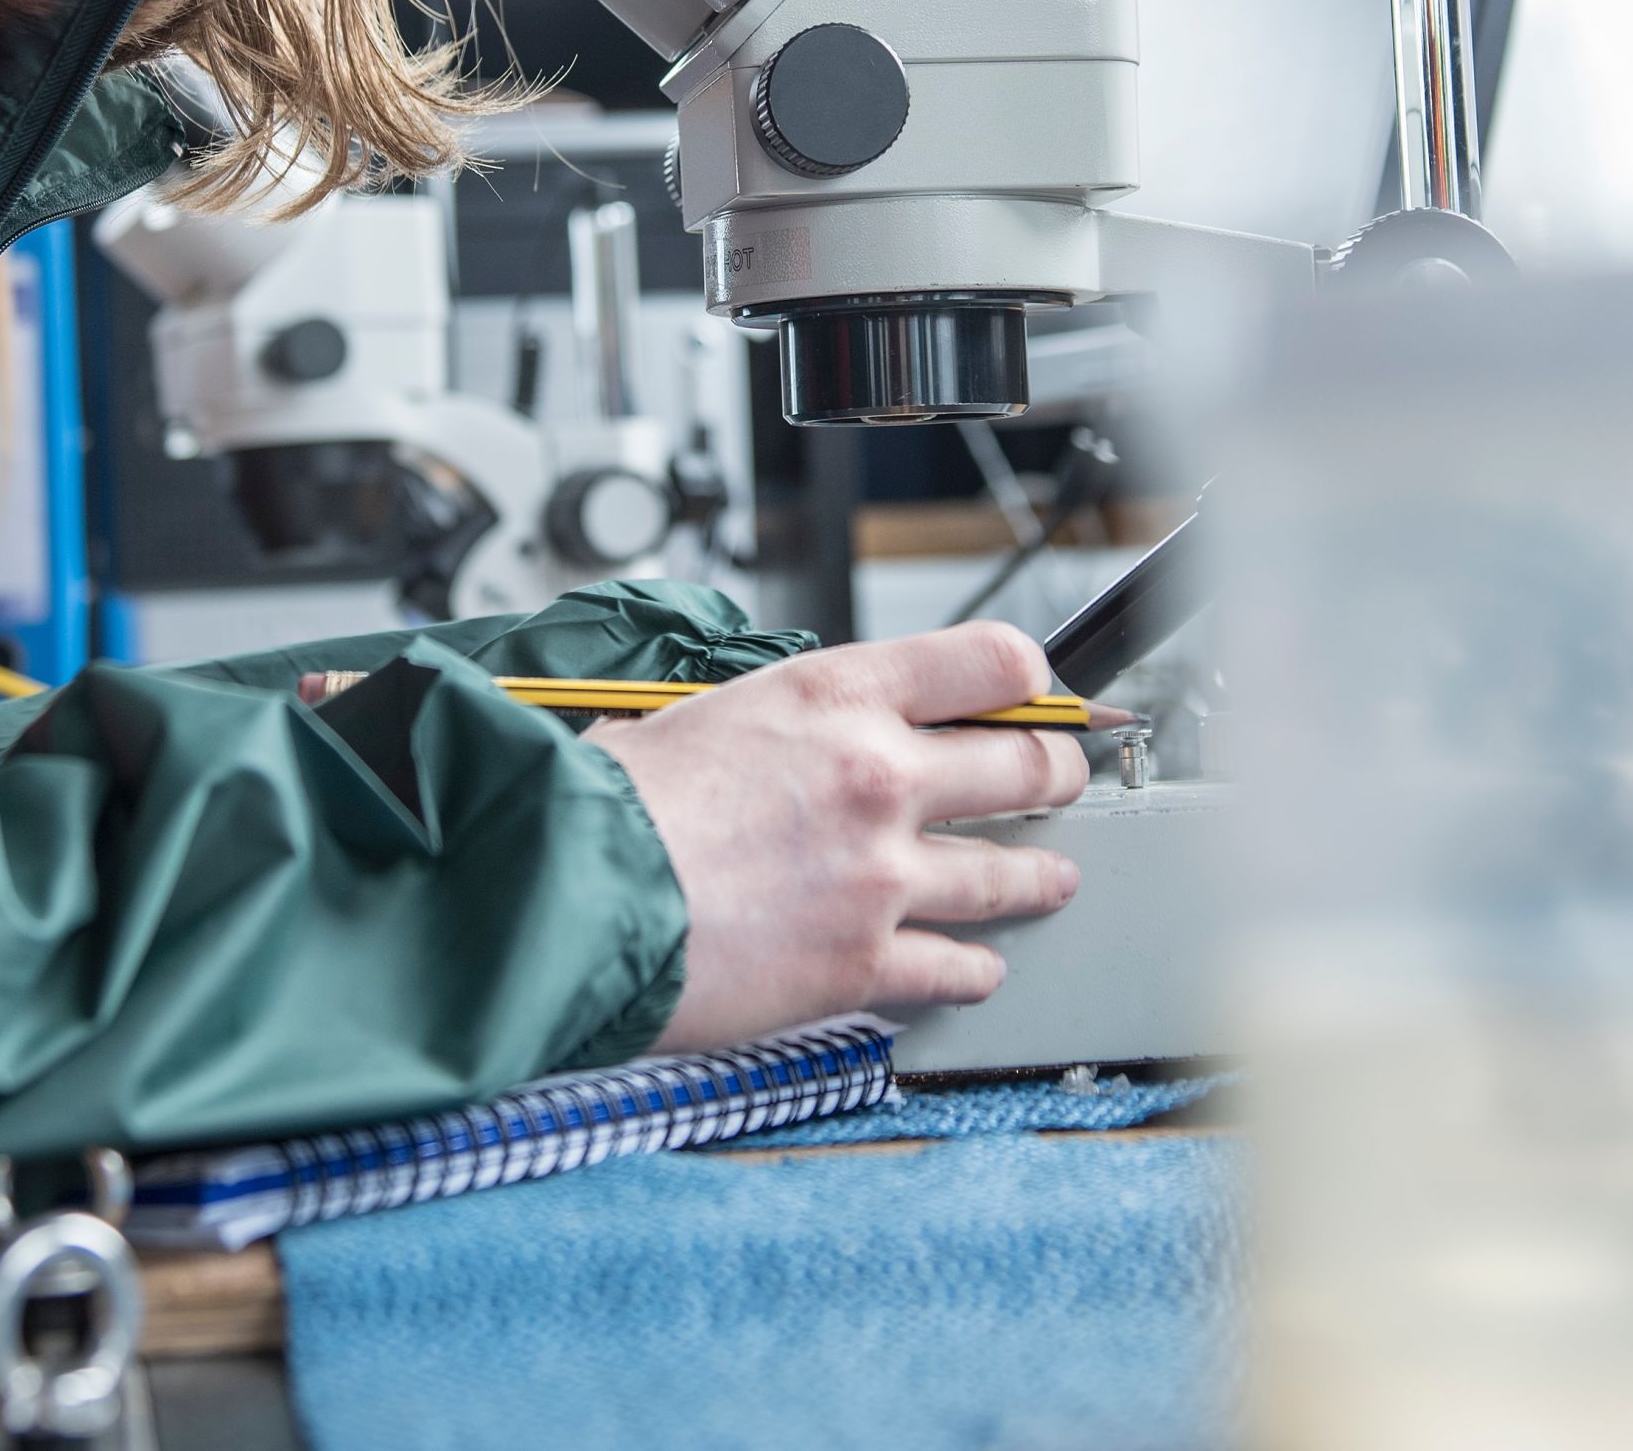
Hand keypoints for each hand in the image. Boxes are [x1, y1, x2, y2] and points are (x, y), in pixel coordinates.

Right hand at [583, 623, 1087, 1051]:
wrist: (571, 898)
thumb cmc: (608, 806)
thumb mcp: (695, 712)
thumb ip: (771, 720)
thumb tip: (781, 736)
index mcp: (834, 696)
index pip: (987, 662)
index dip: (1031, 677)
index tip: (1041, 691)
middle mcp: (877, 776)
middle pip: (1025, 763)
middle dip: (1056, 770)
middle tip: (1062, 777)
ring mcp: (881, 875)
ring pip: (1010, 873)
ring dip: (1039, 875)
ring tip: (1054, 877)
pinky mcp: (864, 963)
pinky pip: (956, 968)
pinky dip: (976, 970)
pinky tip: (982, 969)